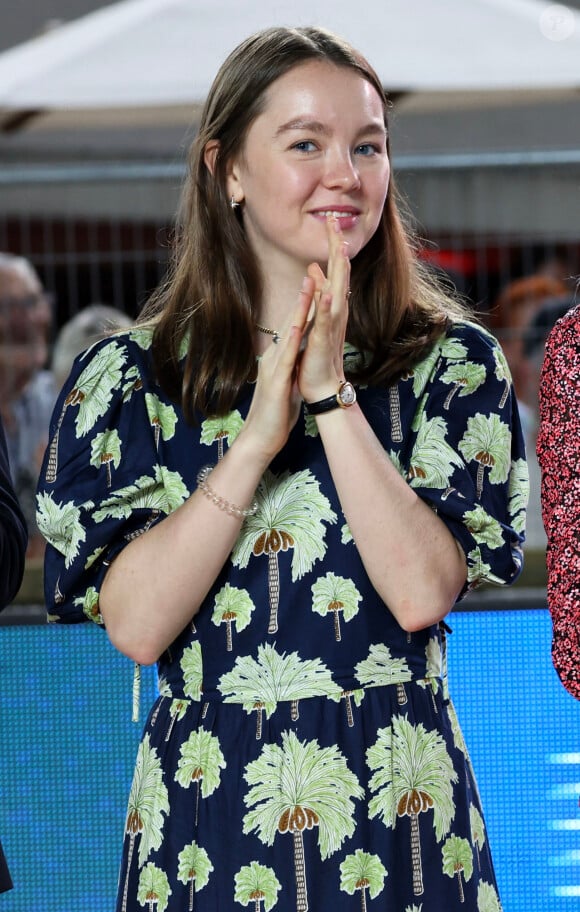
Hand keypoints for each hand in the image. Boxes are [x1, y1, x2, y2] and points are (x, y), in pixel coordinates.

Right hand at [239, 282, 312, 462]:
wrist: (260, 438)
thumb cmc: (276, 413)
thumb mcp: (288, 383)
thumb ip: (292, 367)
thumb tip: (301, 356)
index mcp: (280, 358)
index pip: (294, 326)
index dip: (305, 305)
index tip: (316, 283)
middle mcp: (274, 358)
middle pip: (290, 322)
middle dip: (302, 297)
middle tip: (313, 270)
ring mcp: (273, 368)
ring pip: (288, 333)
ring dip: (297, 309)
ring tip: (308, 285)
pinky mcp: (277, 383)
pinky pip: (286, 358)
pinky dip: (293, 340)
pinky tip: (299, 325)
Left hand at [297, 216, 350, 403]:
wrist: (322, 385)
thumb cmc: (318, 353)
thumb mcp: (315, 316)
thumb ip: (317, 292)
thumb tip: (314, 269)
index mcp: (333, 304)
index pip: (335, 268)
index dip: (333, 244)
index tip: (330, 218)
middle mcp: (337, 310)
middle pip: (340, 273)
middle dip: (337, 246)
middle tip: (334, 219)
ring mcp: (331, 325)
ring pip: (337, 292)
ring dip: (339, 271)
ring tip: (340, 247)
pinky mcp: (323, 340)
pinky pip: (325, 321)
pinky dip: (327, 306)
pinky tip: (328, 292)